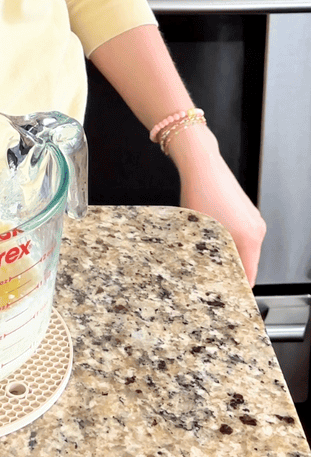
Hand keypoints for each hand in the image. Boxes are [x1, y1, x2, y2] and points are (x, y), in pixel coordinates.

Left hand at [172, 126, 266, 285]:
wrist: (202, 162)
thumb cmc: (199, 191)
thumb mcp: (199, 230)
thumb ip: (207, 255)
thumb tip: (207, 272)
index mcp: (249, 238)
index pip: (249, 276)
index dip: (235, 288)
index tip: (224, 294)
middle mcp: (257, 230)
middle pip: (248, 263)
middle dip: (230, 271)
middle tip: (210, 276)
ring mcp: (254, 219)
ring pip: (244, 248)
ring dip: (229, 254)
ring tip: (208, 251)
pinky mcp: (247, 211)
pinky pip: (242, 234)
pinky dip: (230, 239)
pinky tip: (212, 234)